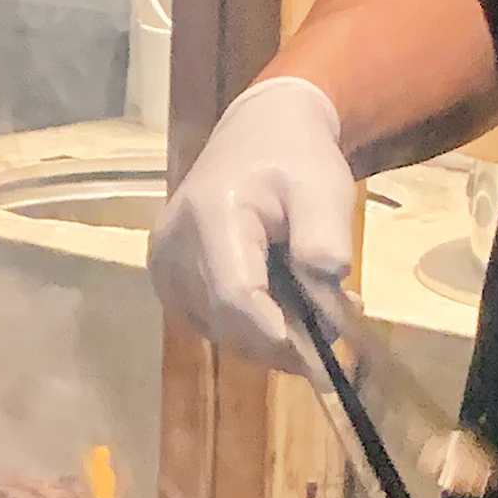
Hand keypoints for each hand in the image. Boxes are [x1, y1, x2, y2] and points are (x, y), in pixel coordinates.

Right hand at [150, 77, 355, 374]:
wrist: (256, 135)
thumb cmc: (294, 158)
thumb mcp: (325, 186)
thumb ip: (324, 238)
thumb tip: (325, 295)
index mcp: (210, 215)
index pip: (234, 294)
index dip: (275, 334)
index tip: (320, 363)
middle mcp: (172, 246)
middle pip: (225, 320)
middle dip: (281, 341)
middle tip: (334, 338)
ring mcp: (163, 267)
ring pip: (218, 331)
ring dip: (267, 337)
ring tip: (312, 314)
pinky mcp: (166, 281)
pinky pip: (210, 323)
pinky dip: (249, 328)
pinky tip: (280, 308)